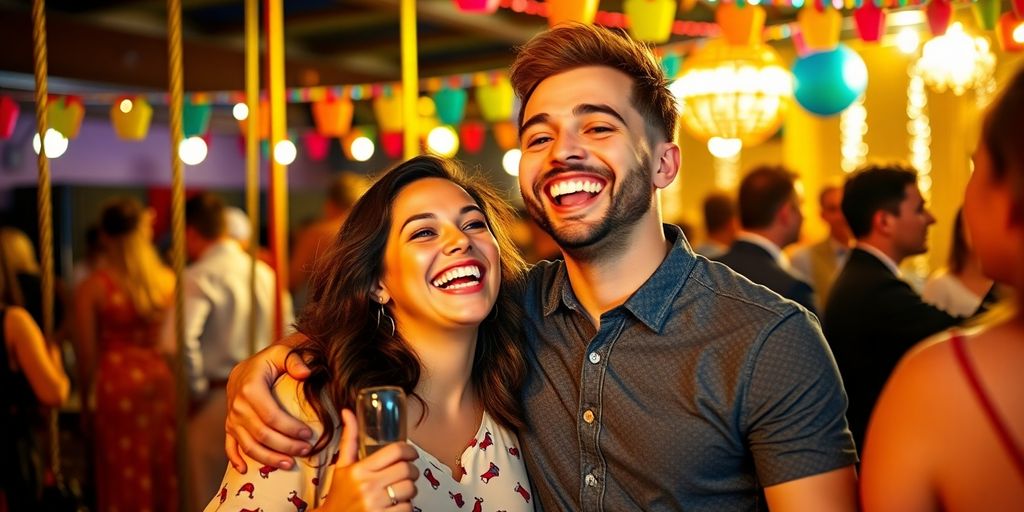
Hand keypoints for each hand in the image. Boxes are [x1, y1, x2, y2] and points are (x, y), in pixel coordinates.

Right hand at [224, 338, 313, 472]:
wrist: (246, 368)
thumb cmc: (268, 362)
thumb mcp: (281, 354)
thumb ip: (294, 361)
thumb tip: (307, 373)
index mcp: (250, 388)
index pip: (272, 416)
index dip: (290, 428)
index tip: (309, 434)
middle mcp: (238, 406)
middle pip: (262, 434)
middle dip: (286, 445)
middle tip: (306, 450)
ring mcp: (232, 419)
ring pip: (249, 445)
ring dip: (269, 458)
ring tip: (289, 464)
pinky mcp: (229, 427)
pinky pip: (230, 447)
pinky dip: (236, 460)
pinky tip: (246, 470)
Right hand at [319, 409, 418, 511]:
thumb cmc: (339, 493)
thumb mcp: (342, 466)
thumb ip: (349, 439)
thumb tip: (347, 412)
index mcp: (359, 469)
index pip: (396, 451)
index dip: (409, 450)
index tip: (410, 453)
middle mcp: (368, 486)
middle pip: (407, 469)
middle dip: (412, 470)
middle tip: (408, 472)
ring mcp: (376, 504)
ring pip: (410, 489)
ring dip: (410, 488)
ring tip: (401, 489)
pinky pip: (408, 508)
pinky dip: (406, 506)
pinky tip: (396, 504)